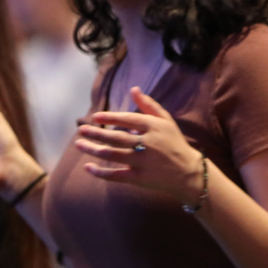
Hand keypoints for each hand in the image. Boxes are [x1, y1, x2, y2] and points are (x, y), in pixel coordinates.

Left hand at [76, 87, 203, 202]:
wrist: (188, 173)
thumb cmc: (174, 143)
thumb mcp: (166, 121)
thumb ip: (149, 105)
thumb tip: (133, 89)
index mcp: (154, 127)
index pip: (128, 120)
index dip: (110, 118)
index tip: (95, 116)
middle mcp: (148, 144)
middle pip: (117, 138)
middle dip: (96, 134)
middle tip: (81, 130)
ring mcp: (143, 162)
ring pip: (113, 155)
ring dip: (93, 150)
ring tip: (79, 144)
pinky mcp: (139, 178)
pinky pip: (116, 175)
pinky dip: (101, 172)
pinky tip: (87, 167)